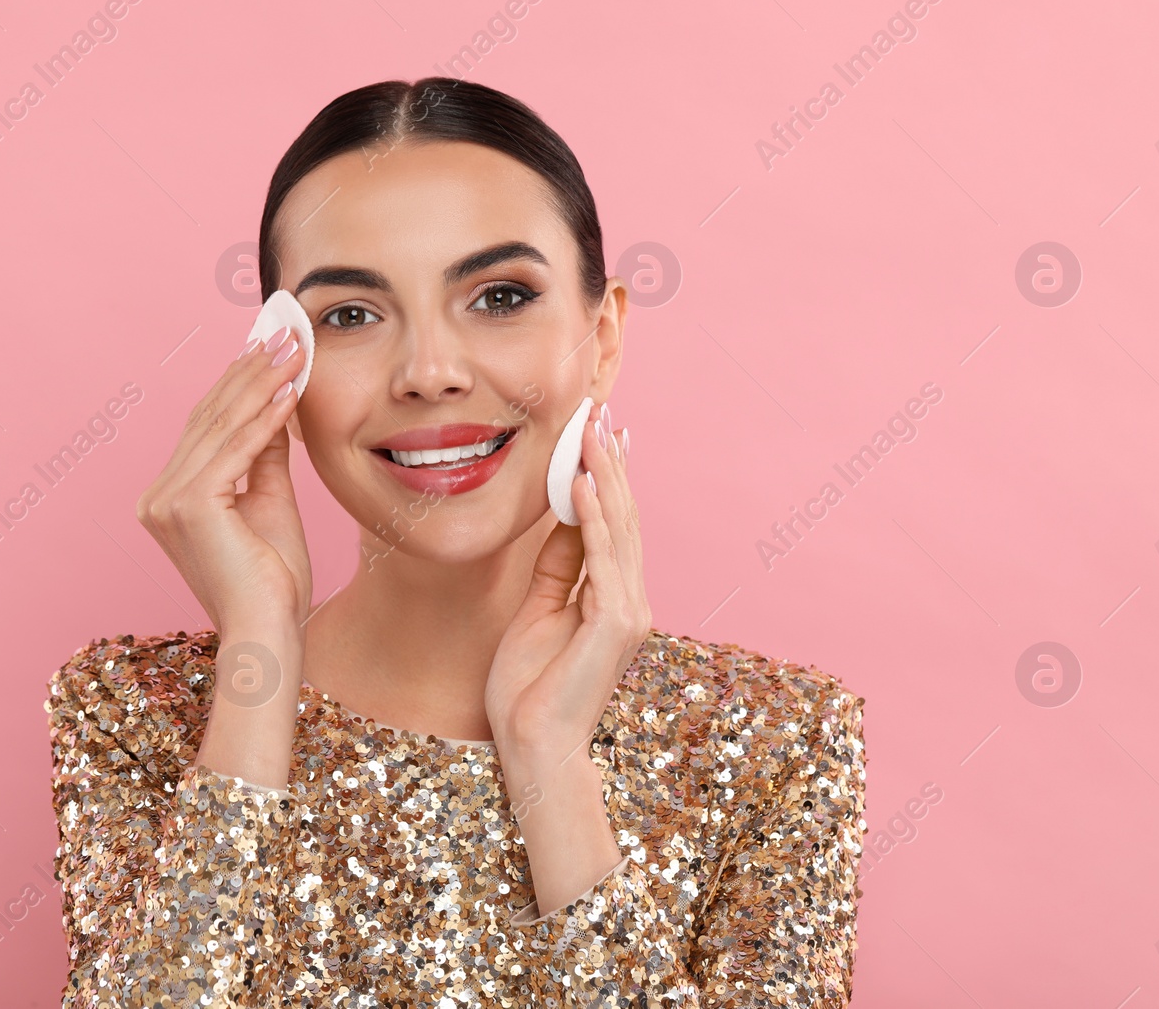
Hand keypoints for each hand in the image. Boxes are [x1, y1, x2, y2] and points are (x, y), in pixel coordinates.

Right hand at [136, 328, 312, 633]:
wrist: (268, 632)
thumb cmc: (273, 583)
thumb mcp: (269, 502)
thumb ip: (264, 455)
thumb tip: (275, 404)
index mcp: (168, 498)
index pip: (206, 427)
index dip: (238, 383)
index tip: (269, 346)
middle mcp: (156, 496)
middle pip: (209, 418)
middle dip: (250, 370)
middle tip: (283, 331)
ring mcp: (166, 500)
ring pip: (222, 426)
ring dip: (262, 382)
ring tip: (294, 347)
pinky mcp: (189, 505)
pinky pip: (236, 448)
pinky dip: (265, 416)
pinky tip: (291, 388)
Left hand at [484, 400, 649, 767]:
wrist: (534, 747)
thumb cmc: (528, 689)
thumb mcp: (539, 611)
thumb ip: (558, 567)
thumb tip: (563, 518)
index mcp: (613, 599)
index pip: (612, 525)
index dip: (606, 477)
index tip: (597, 433)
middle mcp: (630, 600)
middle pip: (621, 517)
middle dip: (609, 462)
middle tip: (599, 413)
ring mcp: (629, 611)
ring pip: (618, 528)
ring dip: (604, 475)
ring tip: (591, 430)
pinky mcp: (617, 623)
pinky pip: (604, 557)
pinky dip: (593, 517)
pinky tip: (583, 482)